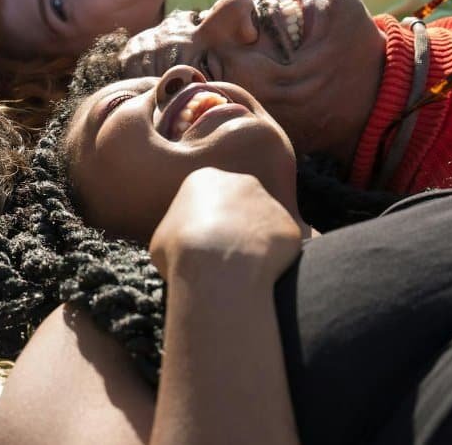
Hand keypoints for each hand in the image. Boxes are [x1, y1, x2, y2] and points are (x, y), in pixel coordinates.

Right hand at [149, 167, 300, 284]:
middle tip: (222, 255)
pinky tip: (260, 273)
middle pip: (238, 204)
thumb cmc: (181, 252)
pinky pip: (281, 244)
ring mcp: (269, 201)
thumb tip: (184, 243)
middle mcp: (241, 182)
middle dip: (233, 226)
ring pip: (262, 223)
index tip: (198, 245)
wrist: (218, 266)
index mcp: (204, 179)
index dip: (202, 223)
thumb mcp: (162, 238)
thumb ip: (178, 231)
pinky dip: (273, 259)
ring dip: (255, 243)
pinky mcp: (289, 224)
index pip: (206, 197)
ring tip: (240, 268)